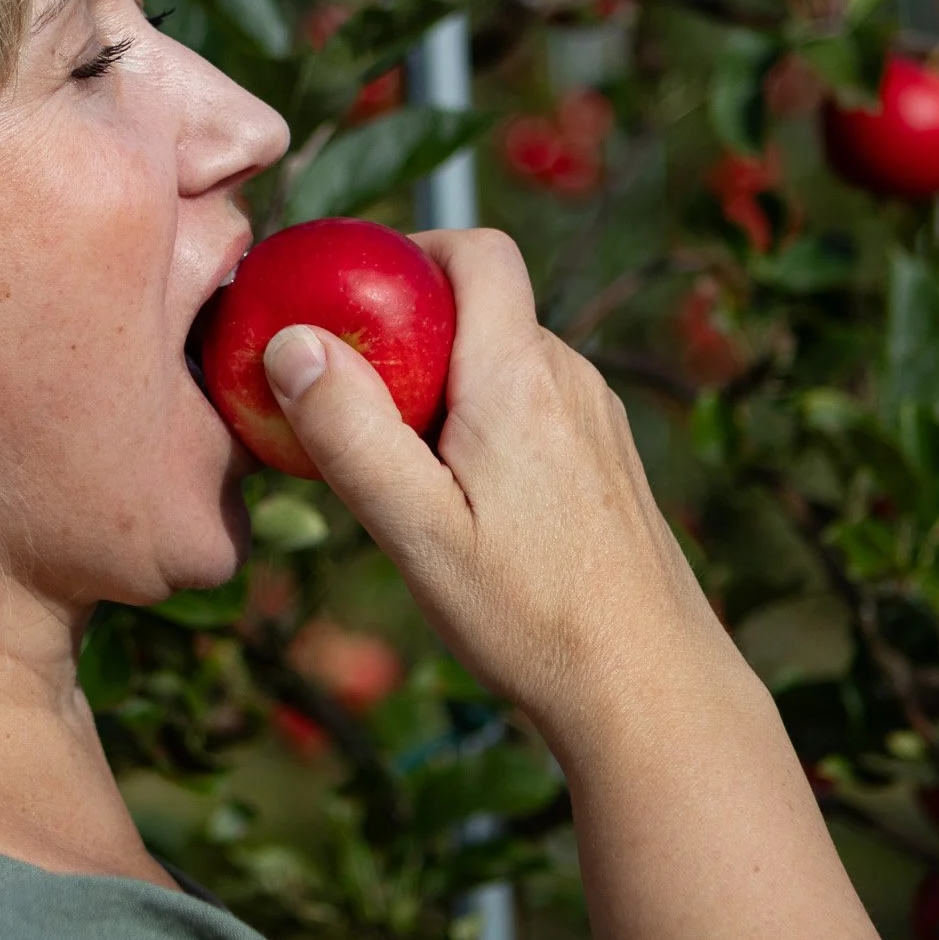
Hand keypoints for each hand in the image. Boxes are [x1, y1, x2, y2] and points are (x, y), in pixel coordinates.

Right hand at [260, 228, 733, 741]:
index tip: (352, 302)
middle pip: (482, 310)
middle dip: (411, 336)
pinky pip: (534, 409)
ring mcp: (598, 420)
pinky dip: (485, 427)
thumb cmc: (528, 615)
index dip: (411, 251)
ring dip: (446, 389)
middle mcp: (570, 379)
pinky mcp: (609, 462)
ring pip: (506, 364)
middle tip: (352, 406)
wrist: (648, 689)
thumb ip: (350, 432)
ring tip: (402, 472)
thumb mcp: (415, 531)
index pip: (476, 250)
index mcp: (519, 376)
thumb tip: (290, 342)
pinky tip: (464, 508)